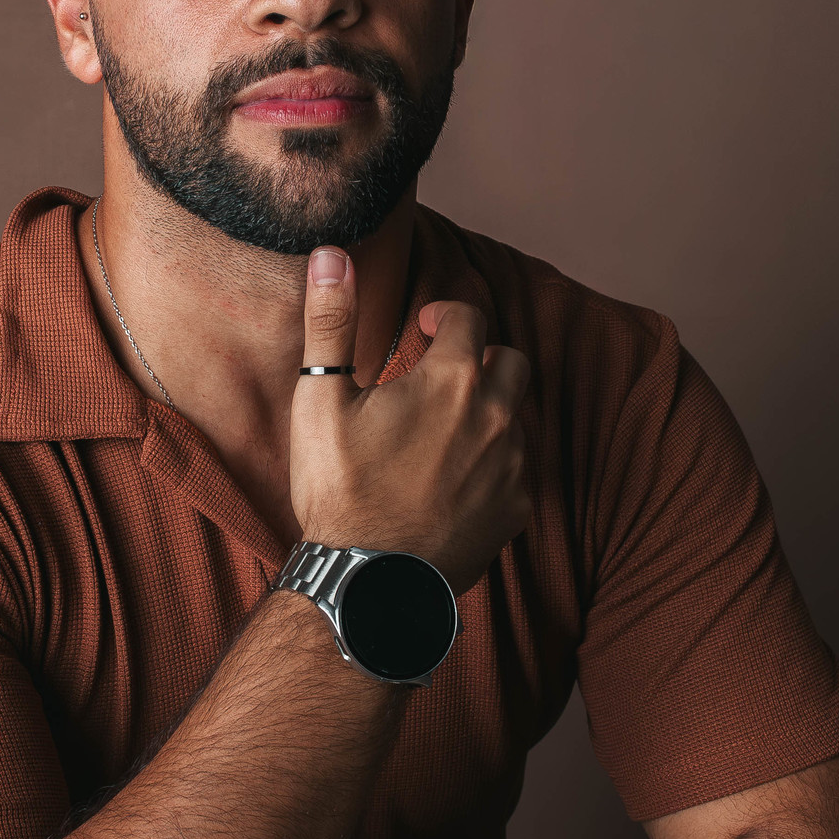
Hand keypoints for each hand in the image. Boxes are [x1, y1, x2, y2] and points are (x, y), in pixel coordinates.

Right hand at [290, 246, 529, 592]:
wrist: (370, 583)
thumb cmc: (340, 490)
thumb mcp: (321, 400)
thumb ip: (332, 322)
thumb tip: (331, 255)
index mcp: (453, 379)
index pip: (470, 317)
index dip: (445, 315)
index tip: (424, 327)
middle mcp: (497, 415)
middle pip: (511, 361)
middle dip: (480, 357)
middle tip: (440, 374)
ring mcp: (513, 465)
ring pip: (515, 416)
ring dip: (487, 411)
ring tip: (441, 430)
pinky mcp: (517, 509)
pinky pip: (517, 469)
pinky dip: (492, 463)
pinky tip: (453, 478)